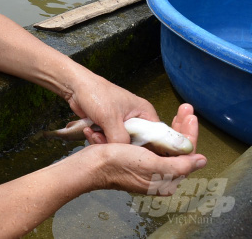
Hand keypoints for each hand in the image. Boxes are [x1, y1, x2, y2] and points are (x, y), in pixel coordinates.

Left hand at [65, 74, 158, 143]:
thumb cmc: (95, 93)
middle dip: (117, 144)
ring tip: (94, 132)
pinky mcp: (109, 128)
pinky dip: (97, 139)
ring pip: (118, 144)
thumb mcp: (110, 117)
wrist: (75, 87)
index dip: (145, 147)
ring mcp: (121, 124)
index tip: (130, 152)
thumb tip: (123, 154)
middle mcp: (136, 119)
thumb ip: (120, 138)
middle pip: (134, 143)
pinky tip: (89, 131)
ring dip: (104, 142)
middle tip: (105, 138)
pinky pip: (107, 141)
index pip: (154, 137)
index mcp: (144, 113)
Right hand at [87, 103, 205, 193]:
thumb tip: (201, 161)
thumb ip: (178, 164)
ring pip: (162, 142)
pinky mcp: (131, 155)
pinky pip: (144, 140)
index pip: (185, 155)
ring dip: (166, 127)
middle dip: (180, 127)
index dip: (190, 134)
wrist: (88, 164)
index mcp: (164, 179)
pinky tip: (152, 121)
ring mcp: (143, 164)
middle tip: (185, 110)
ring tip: (177, 114)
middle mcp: (156, 173)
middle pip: (175, 147)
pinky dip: (147, 130)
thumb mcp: (151, 165)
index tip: (190, 116)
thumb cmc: (116, 165)